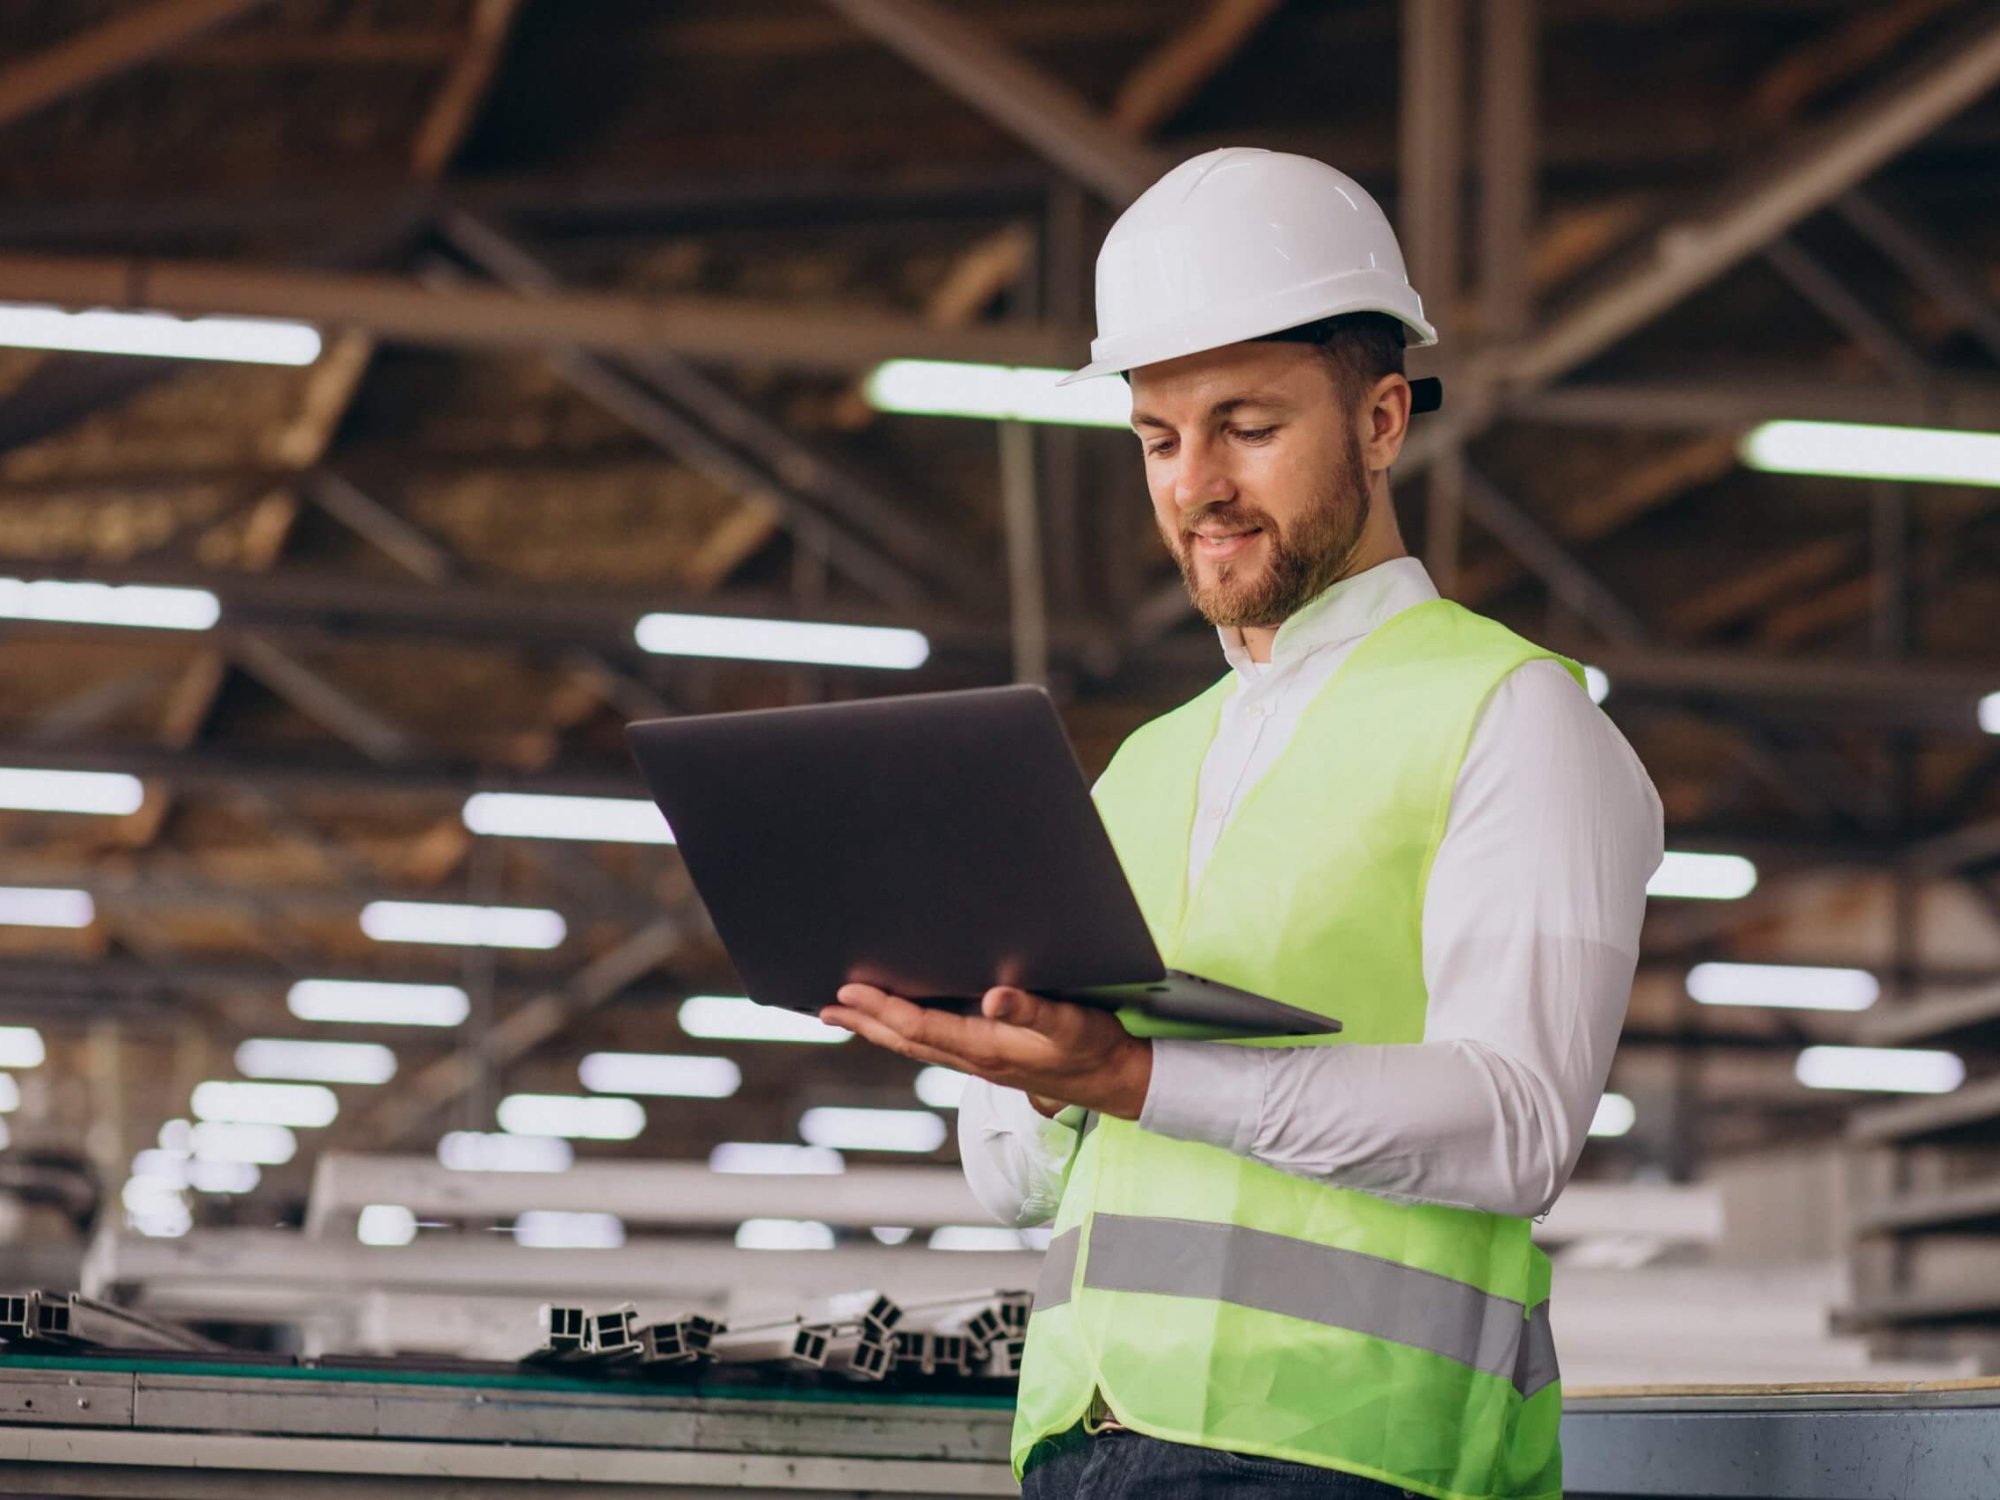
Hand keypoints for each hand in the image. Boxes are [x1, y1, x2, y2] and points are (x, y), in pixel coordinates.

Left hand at [819, 984, 1152, 1119]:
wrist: (1115, 1080)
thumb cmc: (1093, 1047)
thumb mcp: (1069, 1024)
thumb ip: (1032, 1010)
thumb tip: (993, 998)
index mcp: (986, 1048)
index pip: (920, 1028)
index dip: (882, 1009)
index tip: (847, 990)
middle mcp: (974, 1059)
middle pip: (904, 1040)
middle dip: (863, 1022)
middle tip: (823, 1006)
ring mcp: (978, 1062)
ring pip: (914, 1045)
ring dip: (877, 1029)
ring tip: (844, 1013)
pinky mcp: (987, 1058)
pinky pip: (932, 1044)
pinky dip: (904, 1032)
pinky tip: (898, 1021)